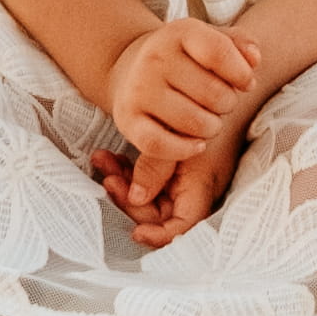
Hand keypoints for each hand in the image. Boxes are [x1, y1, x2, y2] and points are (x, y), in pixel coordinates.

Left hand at [94, 118, 244, 248]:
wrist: (213, 78)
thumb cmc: (203, 109)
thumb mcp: (178, 139)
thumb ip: (156, 167)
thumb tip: (135, 197)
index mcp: (201, 188)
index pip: (181, 229)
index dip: (159, 236)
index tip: (135, 233)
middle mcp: (192, 189)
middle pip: (157, 213)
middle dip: (129, 199)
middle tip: (107, 177)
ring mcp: (181, 178)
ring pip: (148, 194)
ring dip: (124, 181)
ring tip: (102, 159)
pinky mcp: (171, 165)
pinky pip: (147, 178)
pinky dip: (130, 170)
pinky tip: (112, 156)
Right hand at [106, 17, 262, 164]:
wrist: (129, 68)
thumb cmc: (183, 57)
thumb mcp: (210, 38)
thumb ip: (239, 43)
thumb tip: (255, 60)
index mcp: (179, 33)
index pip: (219, 52)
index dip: (242, 73)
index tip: (246, 83)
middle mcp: (155, 59)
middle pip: (213, 93)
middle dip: (228, 104)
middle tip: (222, 103)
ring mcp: (139, 90)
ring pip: (193, 123)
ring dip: (212, 128)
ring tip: (210, 120)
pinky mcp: (127, 119)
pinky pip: (160, 145)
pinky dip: (184, 150)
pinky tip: (197, 143)